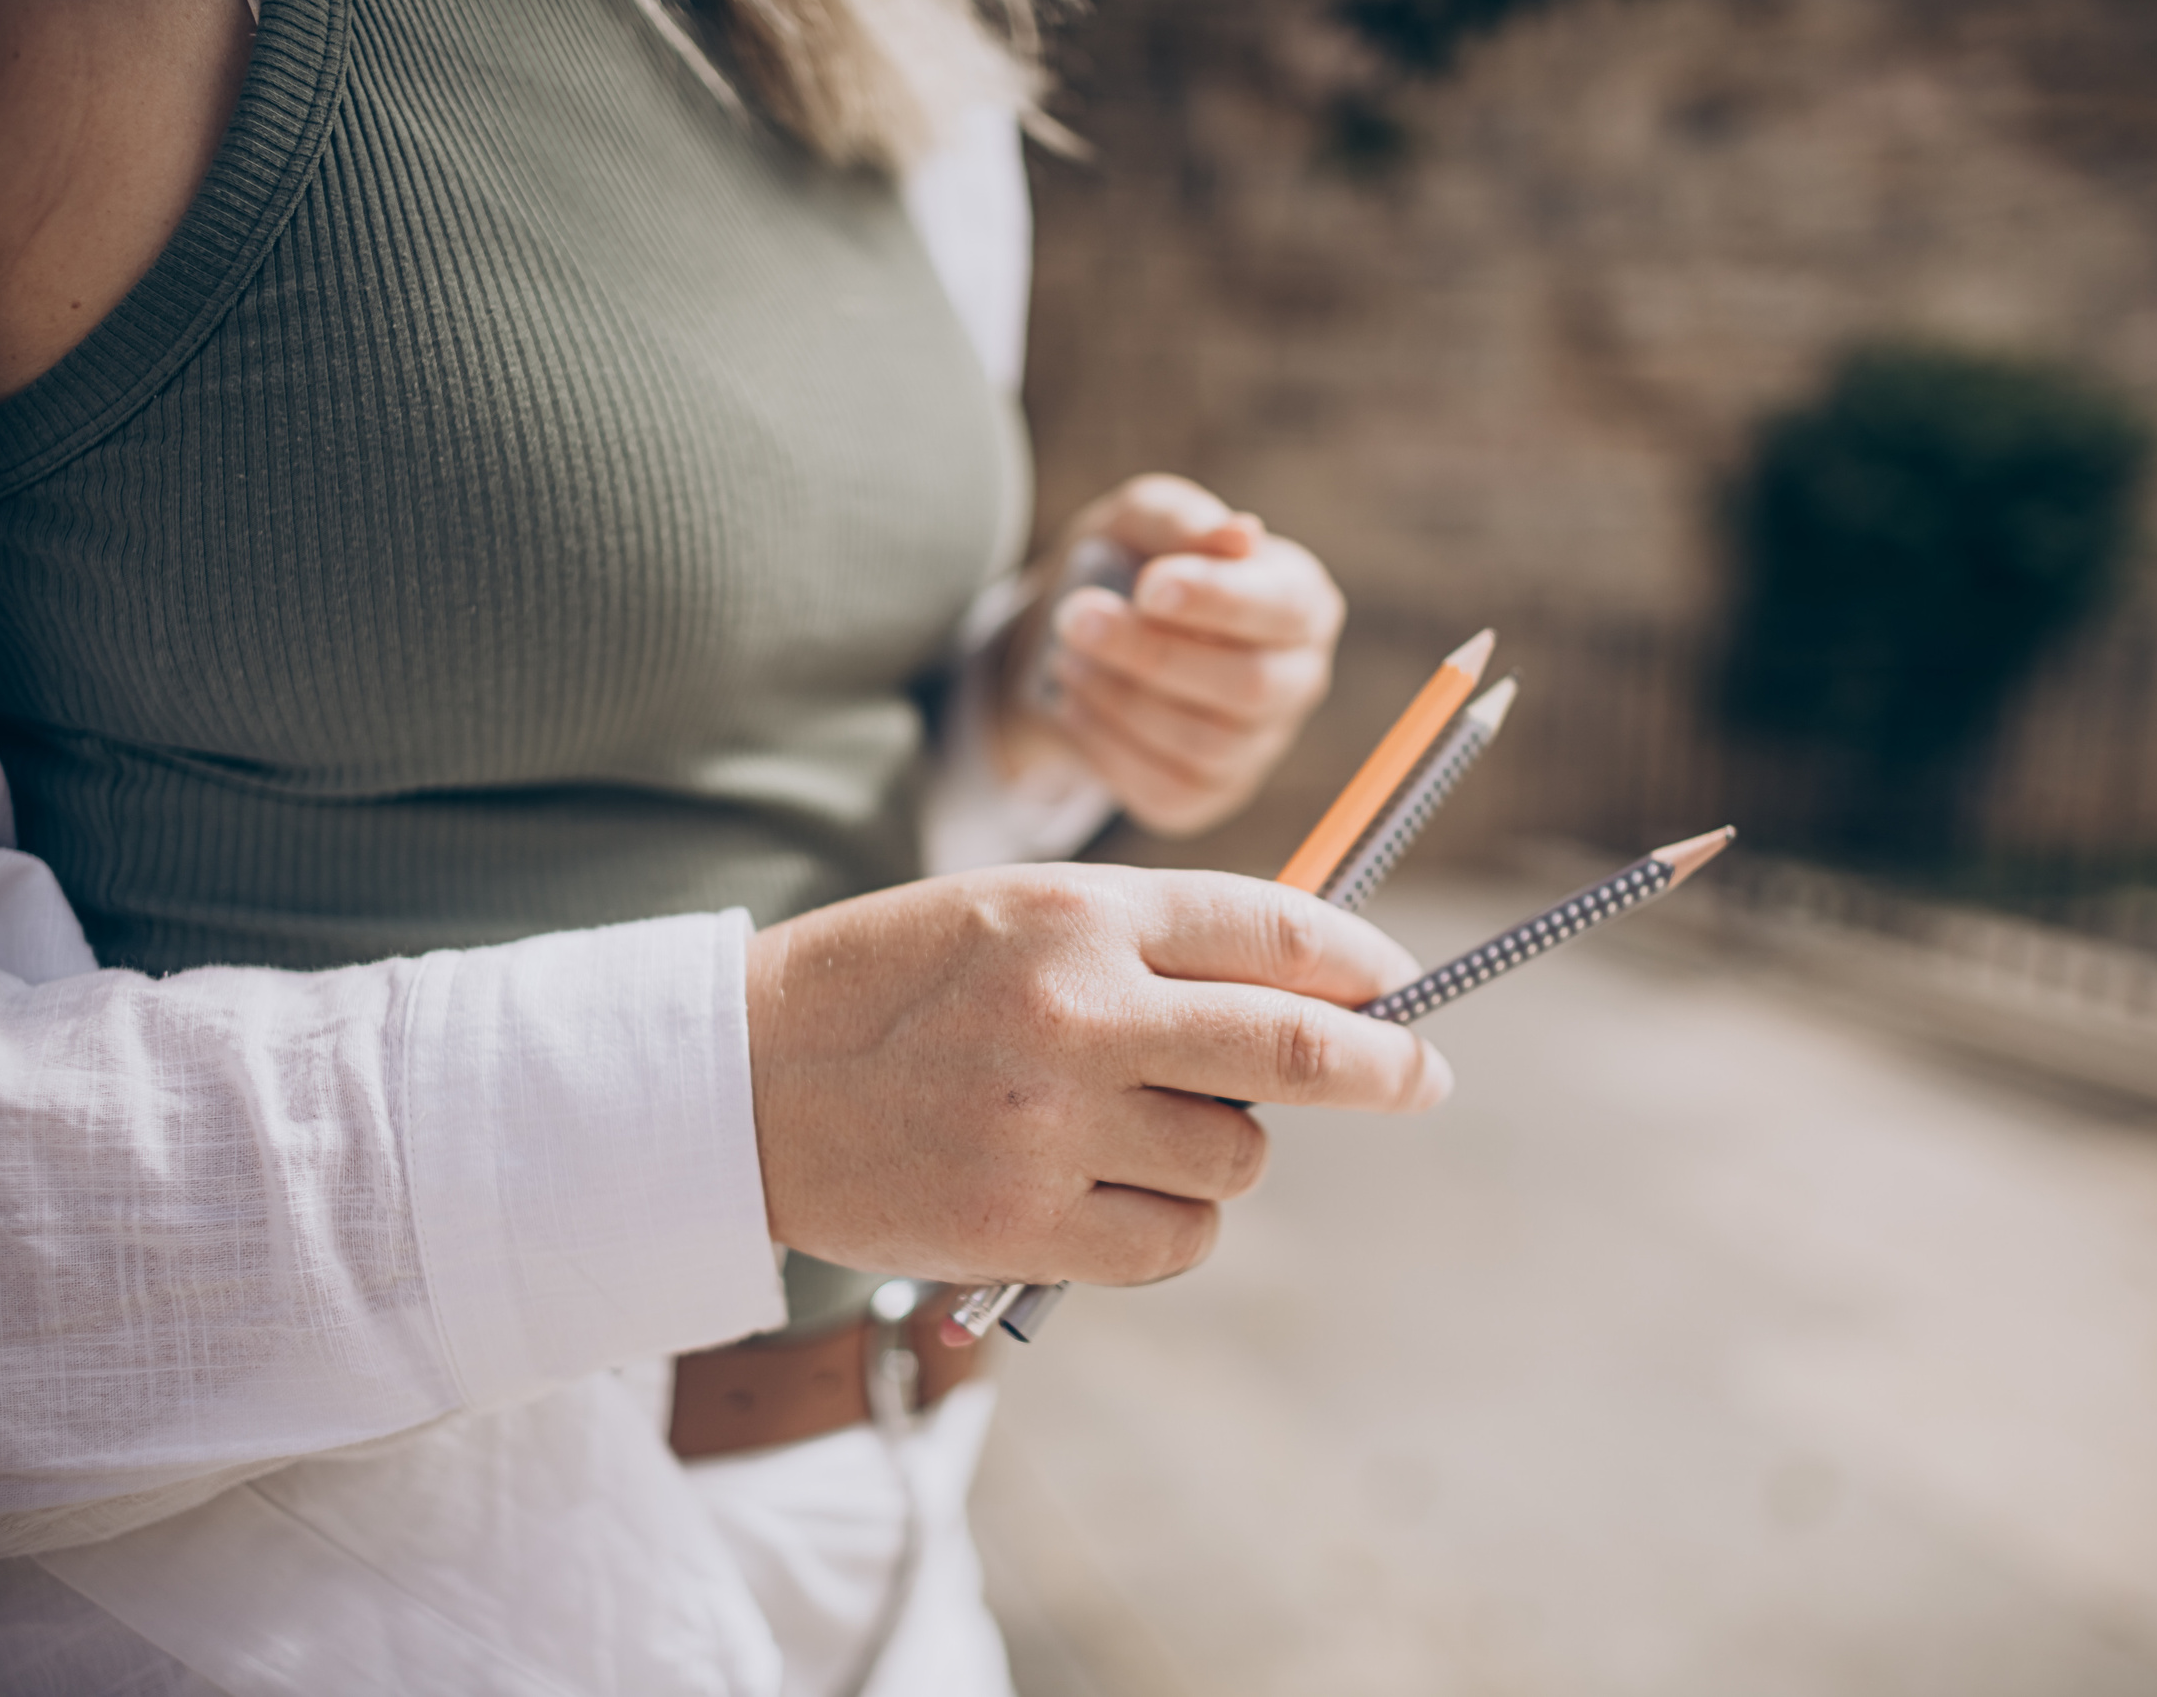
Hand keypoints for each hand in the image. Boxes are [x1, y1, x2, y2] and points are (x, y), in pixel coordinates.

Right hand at [746, 864, 1451, 1286]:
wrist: (737, 1083)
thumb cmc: (893, 987)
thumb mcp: (1016, 913)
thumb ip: (1153, 940)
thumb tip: (1316, 993)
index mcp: (1078, 912)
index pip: (1277, 926)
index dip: (1364, 963)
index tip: (1399, 989)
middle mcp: (1075, 1011)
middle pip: (1300, 1048)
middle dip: (1387, 1067)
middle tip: (1419, 1078)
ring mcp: (1050, 1126)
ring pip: (1237, 1160)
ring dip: (1224, 1152)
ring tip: (1141, 1132)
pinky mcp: (1023, 1228)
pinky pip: (1175, 1243)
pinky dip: (1173, 1226)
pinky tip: (1114, 1197)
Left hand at [998, 475, 1345, 835]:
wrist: (1088, 634)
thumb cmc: (1135, 565)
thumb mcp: (1142, 521)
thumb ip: (1182, 519)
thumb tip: (1238, 533)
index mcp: (1301, 602)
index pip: (1283, 609)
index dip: (1217, 601)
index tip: (1146, 586)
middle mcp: (1297, 680)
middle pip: (1249, 686)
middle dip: (1154, 654)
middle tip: (1075, 618)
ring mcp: (1258, 746)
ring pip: (1205, 744)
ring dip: (1121, 700)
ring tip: (1066, 658)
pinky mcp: (1211, 794)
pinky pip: (1167, 791)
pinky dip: (1107, 747)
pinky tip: (1073, 703)